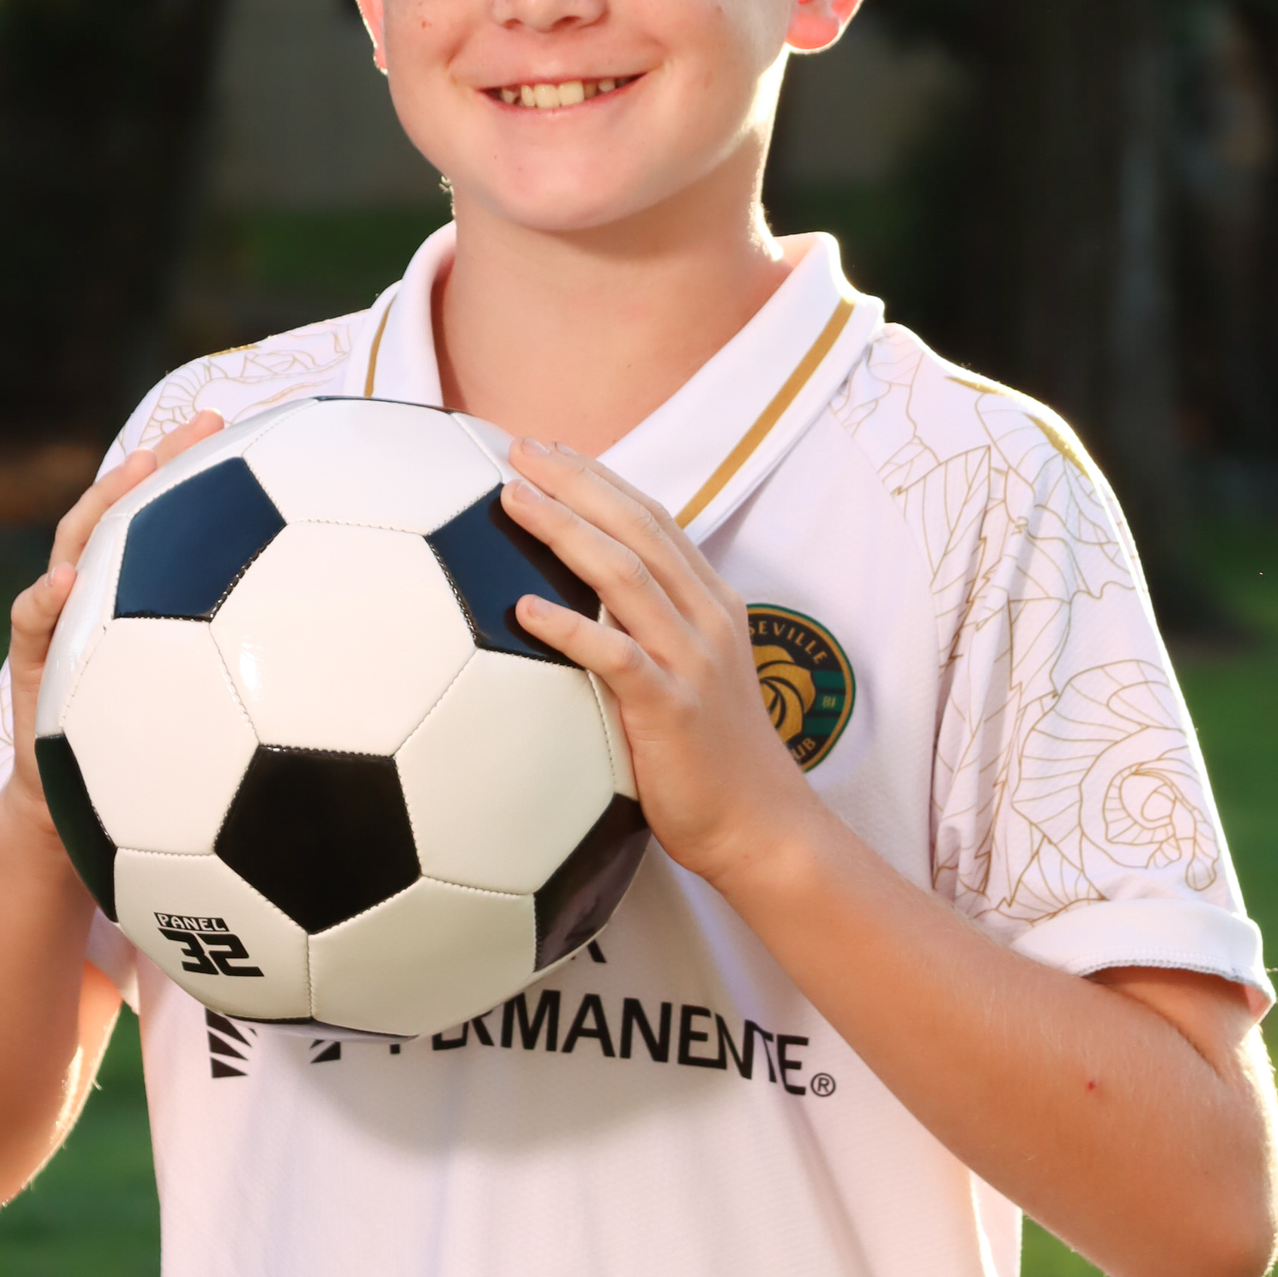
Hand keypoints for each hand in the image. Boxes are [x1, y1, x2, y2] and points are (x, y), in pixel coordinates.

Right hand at [2, 411, 225, 836]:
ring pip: (76, 546)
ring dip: (104, 504)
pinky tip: (66, 586)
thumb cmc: (162, 766)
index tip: (265, 432)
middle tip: (206, 424)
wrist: (89, 822)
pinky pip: (30, 624)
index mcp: (149, 601)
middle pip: (131, 511)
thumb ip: (262, 678)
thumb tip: (360, 660)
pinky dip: (44, 601)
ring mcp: (63, 622)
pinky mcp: (31, 663)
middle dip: (164, 461)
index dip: (212, 472)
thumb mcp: (221, 719)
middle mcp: (106, 598)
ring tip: (136, 470)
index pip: (177, 519)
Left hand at [502, 438, 820, 889]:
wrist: (764, 828)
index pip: (654, 520)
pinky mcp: (672, 709)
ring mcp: (692, 661)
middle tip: (519, 448)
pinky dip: (569, 628)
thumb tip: (579, 611)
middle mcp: (705, 620)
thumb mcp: (691, 678)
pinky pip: (615, 657)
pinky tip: (524, 609)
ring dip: (565, 531)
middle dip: (577, 481)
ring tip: (514, 500)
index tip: (552, 450)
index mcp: (711, 605)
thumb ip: (647, 636)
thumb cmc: (714, 761)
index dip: (602, 478)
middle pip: (637, 529)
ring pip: (625, 576)